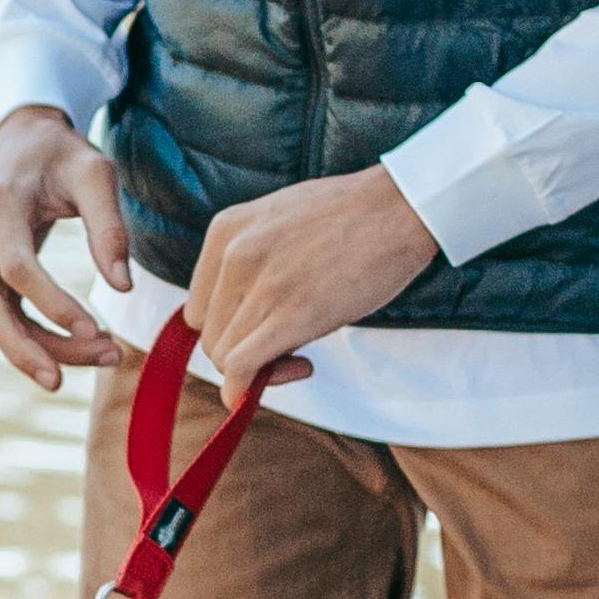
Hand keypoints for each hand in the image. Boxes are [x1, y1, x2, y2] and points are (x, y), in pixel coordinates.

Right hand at [0, 106, 134, 387]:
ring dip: (36, 349)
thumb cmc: (61, 154)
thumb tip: (122, 288)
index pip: (18, 269)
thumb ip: (109, 225)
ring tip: (100, 357)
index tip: (97, 328)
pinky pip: (2, 315)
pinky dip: (33, 338)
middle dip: (25, 348)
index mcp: (1, 207)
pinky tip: (77, 350)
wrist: (20, 138)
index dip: (54, 304)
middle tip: (66, 381)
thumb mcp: (94, 172)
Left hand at [185, 164, 438, 399]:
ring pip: (223, 357)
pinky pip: (241, 368)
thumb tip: (243, 315)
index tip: (263, 332)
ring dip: (258, 372)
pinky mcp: (292, 313)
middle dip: (243, 353)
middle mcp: (234, 255)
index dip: (227, 330)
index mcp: (225, 231)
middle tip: (289, 350)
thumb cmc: (350, 216)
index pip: (198, 306)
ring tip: (300, 356)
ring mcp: (262, 284)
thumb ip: (251, 261)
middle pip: (209, 336)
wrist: (400, 206)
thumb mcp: (278, 221)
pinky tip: (294, 372)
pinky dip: (245, 391)